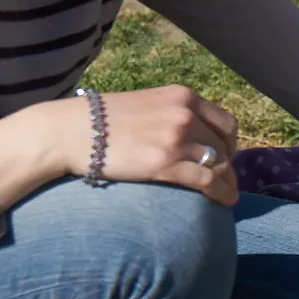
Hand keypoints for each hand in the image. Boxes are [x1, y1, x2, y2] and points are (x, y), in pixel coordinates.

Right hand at [0, 84, 240, 214]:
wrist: (70, 131)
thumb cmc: (102, 121)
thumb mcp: (144, 104)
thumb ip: (171, 113)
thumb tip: (189, 134)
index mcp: (181, 96)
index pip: (225, 121)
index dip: (229, 142)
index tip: (224, 155)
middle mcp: (183, 114)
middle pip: (224, 145)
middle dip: (227, 164)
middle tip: (222, 178)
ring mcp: (175, 138)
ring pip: (219, 163)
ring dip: (226, 181)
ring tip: (225, 193)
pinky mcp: (165, 163)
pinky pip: (207, 181)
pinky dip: (222, 193)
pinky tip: (224, 201)